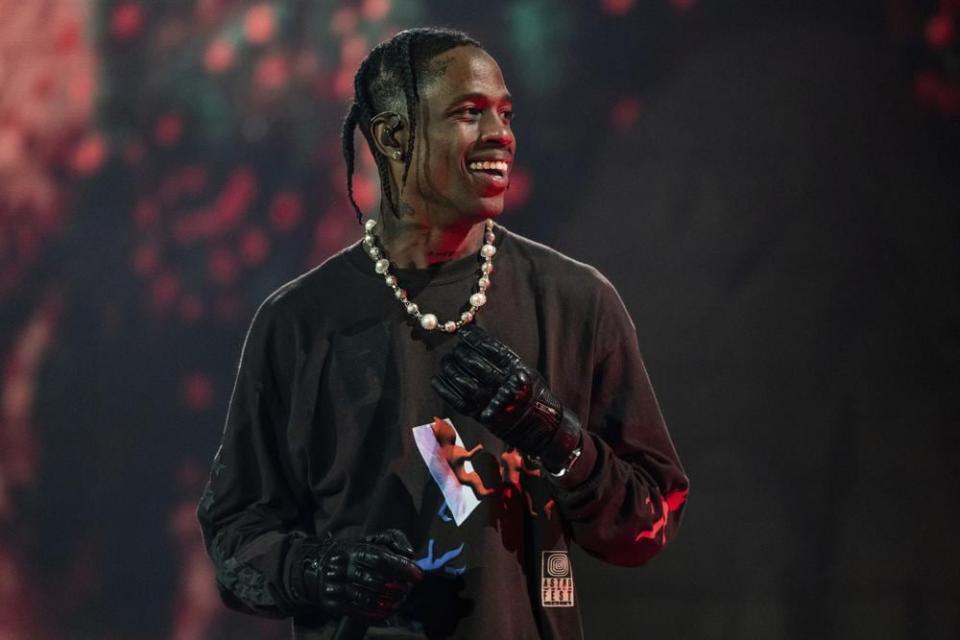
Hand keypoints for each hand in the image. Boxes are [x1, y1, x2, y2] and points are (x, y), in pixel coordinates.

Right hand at [292, 529, 422, 620]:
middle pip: (377, 581)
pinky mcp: (332, 604)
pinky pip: (359, 612)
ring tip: (400, 601)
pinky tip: (388, 611)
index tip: (418, 575)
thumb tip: (409, 553)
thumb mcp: (367, 540)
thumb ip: (391, 540)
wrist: (313, 567)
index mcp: (353, 549)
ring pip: (369, 599)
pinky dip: (377, 614)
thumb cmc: (350, 553)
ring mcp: (335, 587)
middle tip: (407, 589)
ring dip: (390, 603)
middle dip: (398, 588)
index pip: (381, 559)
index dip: (402, 568)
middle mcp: (343, 567)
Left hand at [431, 325, 581, 473]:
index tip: (464, 333)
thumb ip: (503, 357)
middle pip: (476, 365)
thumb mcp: (525, 370)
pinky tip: (436, 378)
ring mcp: (491, 403)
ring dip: (450, 369)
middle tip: (454, 348)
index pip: (491, 350)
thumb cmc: (529, 392)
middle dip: (461, 353)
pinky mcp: (481, 416)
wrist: (539, 425)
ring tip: (445, 360)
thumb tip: (476, 338)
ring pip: (464, 382)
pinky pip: (457, 401)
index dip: (475, 340)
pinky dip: (443, 389)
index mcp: (517, 372)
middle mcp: (504, 387)